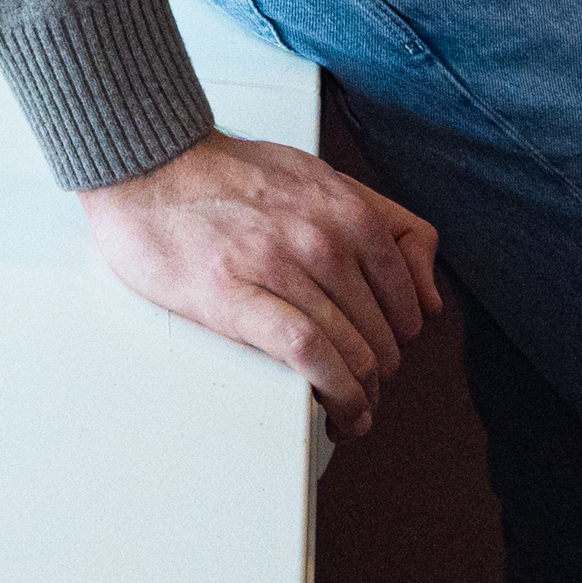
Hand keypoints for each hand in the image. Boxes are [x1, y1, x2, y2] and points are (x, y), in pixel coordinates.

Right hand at [77, 133, 443, 437]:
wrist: (151, 166)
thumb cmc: (229, 176)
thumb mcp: (323, 177)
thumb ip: (389, 223)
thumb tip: (430, 294)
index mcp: (348, 210)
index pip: (406, 302)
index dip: (398, 343)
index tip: (382, 357)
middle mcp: (324, 237)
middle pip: (381, 337)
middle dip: (378, 378)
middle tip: (362, 393)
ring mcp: (281, 267)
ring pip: (352, 352)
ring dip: (361, 399)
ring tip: (351, 415)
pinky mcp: (237, 297)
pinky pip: (309, 355)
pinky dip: (333, 392)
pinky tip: (335, 411)